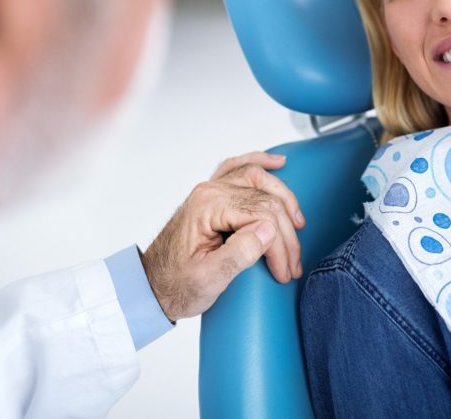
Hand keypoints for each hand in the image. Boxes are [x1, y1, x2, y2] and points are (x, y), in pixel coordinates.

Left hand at [141, 151, 304, 320]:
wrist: (152, 286)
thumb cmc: (176, 284)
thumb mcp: (208, 279)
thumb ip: (239, 254)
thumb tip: (268, 230)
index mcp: (208, 207)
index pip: (261, 214)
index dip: (279, 244)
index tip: (284, 270)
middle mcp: (210, 191)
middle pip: (265, 198)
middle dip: (285, 233)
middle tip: (292, 263)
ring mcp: (211, 190)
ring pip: (258, 178)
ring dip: (283, 198)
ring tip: (298, 223)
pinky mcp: (213, 195)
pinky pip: (238, 168)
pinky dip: (259, 162)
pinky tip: (277, 163)